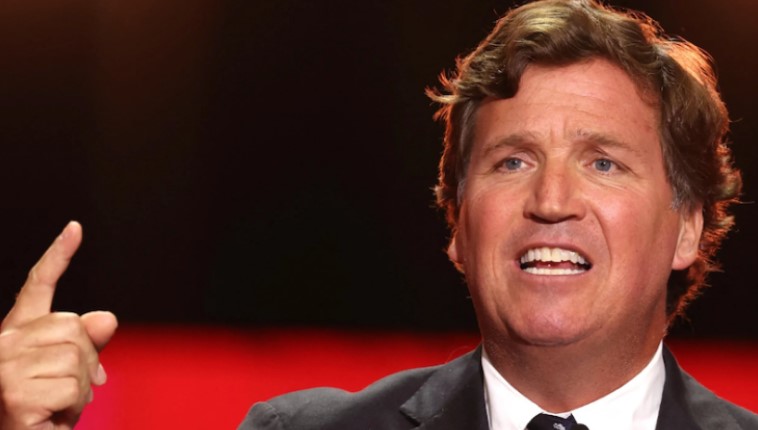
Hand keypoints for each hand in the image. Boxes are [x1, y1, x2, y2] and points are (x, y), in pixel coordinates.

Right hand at [0, 222, 117, 428]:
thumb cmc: (45, 414)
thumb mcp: (71, 375)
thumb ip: (87, 344)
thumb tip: (107, 318)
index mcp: (19, 334)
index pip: (38, 286)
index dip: (58, 256)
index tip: (76, 229)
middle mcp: (6, 344)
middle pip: (73, 326)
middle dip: (85, 361)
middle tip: (66, 392)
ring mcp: (5, 365)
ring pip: (77, 357)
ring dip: (80, 388)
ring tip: (56, 407)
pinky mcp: (13, 390)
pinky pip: (73, 387)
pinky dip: (73, 407)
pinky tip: (51, 418)